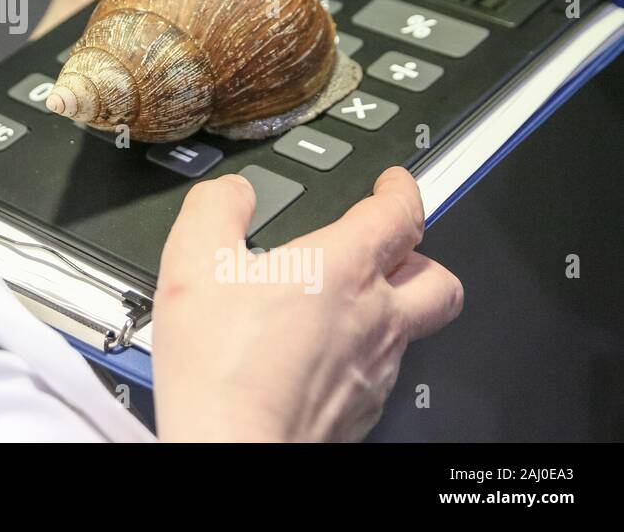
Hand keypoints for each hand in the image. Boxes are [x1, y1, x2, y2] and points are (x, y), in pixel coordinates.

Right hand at [152, 167, 462, 441]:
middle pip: (437, 277)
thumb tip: (231, 191)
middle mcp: (374, 318)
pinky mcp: (361, 412)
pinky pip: (381, 373)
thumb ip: (216, 206)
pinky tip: (319, 356)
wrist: (231, 447)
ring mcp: (374, 370)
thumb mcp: (193, 258)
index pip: (400, 213)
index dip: (400, 189)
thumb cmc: (220, 364)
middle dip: (421, 254)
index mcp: (343, 269)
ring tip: (349, 302)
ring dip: (392, 307)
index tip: (393, 183)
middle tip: (392, 246)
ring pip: (413, 329)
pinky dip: (362, 355)